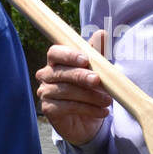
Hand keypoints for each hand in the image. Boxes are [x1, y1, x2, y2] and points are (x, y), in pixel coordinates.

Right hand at [35, 30, 112, 145]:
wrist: (88, 120)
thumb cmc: (91, 90)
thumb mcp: (98, 70)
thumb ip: (98, 53)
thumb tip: (102, 33)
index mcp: (56, 61)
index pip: (55, 52)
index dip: (69, 55)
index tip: (85, 59)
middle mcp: (46, 75)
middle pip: (61, 72)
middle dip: (81, 76)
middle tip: (98, 80)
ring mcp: (45, 92)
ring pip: (66, 90)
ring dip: (90, 95)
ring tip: (108, 100)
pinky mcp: (48, 109)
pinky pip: (67, 107)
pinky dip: (88, 109)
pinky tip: (102, 111)